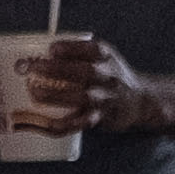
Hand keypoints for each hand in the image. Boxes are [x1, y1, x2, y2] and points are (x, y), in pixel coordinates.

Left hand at [9, 32, 136, 135]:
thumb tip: (38, 54)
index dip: (71, 49)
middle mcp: (109, 77)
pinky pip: (81, 123)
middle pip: (86, 72)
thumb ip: (77, 52)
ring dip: (57, 95)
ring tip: (35, 93)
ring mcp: (106, 98)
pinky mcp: (102, 118)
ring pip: (83, 97)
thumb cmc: (111, 77)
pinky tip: (47, 123)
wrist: (140, 101)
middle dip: (59, 69)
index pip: (92, 49)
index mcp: (107, 57)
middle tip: (35, 68)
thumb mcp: (102, 57)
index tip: (52, 49)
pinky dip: (63, 125)